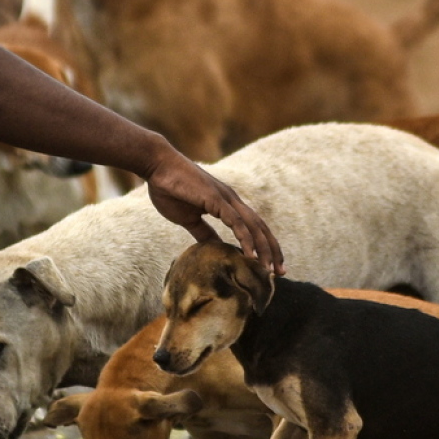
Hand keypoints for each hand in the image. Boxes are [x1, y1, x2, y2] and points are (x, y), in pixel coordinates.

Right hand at [145, 150, 284, 275]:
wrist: (158, 166)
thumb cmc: (170, 189)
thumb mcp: (189, 218)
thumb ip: (203, 232)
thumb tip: (214, 248)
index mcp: (227, 205)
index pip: (253, 228)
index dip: (263, 247)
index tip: (270, 267)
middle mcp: (232, 201)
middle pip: (260, 229)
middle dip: (272, 251)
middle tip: (280, 273)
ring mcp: (226, 199)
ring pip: (253, 227)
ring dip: (264, 249)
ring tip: (269, 269)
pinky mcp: (216, 199)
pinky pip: (236, 222)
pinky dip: (246, 239)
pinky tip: (251, 255)